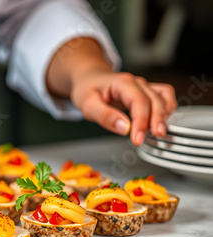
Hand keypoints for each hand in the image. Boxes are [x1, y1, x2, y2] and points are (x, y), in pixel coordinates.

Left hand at [45, 37, 176, 145]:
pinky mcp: (146, 92)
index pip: (138, 101)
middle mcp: (136, 82)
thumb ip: (105, 116)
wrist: (88, 78)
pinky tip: (160, 122)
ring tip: (158, 132)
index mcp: (122, 83)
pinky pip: (164, 96)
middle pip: (155, 100)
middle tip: (150, 139)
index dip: (141, 121)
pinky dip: (167, 109)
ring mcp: (143, 86)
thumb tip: (125, 128)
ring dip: (165, 115)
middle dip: (155, 121)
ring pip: (164, 97)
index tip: (137, 139)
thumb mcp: (87, 105)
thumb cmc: (87, 89)